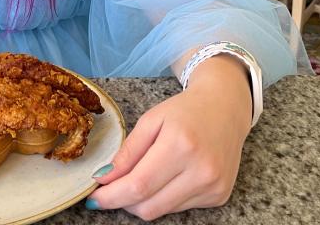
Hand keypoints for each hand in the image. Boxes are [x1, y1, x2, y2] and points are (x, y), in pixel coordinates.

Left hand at [89, 57, 250, 219]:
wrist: (226, 108)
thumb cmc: (186, 110)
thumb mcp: (151, 120)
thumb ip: (128, 151)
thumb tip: (104, 178)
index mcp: (181, 145)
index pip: (138, 185)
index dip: (112, 196)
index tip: (94, 197)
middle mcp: (201, 170)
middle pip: (149, 206)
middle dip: (122, 202)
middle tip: (109, 191)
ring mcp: (213, 186)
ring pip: (163, 211)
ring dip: (142, 201)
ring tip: (138, 179)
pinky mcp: (220, 196)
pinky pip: (180, 208)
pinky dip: (164, 198)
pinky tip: (166, 178)